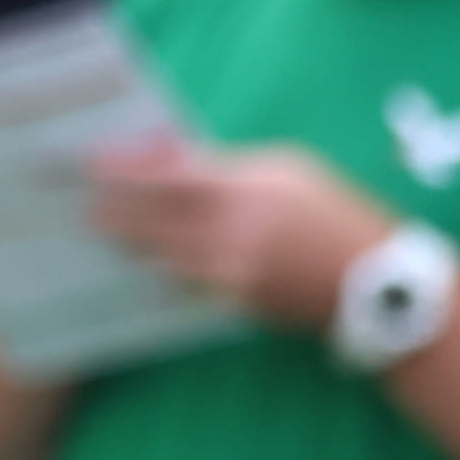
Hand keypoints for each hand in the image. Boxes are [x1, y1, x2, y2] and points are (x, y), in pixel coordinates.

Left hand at [85, 136, 393, 330]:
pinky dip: (163, 271)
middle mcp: (230, 233)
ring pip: (161, 256)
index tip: (89, 163)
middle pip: (151, 221)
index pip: (166, 176)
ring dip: (131, 243)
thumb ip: (225, 163)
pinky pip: (185, 284)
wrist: (377, 281)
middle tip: (82, 205)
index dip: (123, 170)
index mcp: (244, 189)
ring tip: (104, 230)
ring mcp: (230, 273)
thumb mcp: (286, 168)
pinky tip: (146, 262)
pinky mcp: (234, 304)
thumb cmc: (332, 211)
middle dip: (113, 211)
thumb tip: (171, 156)